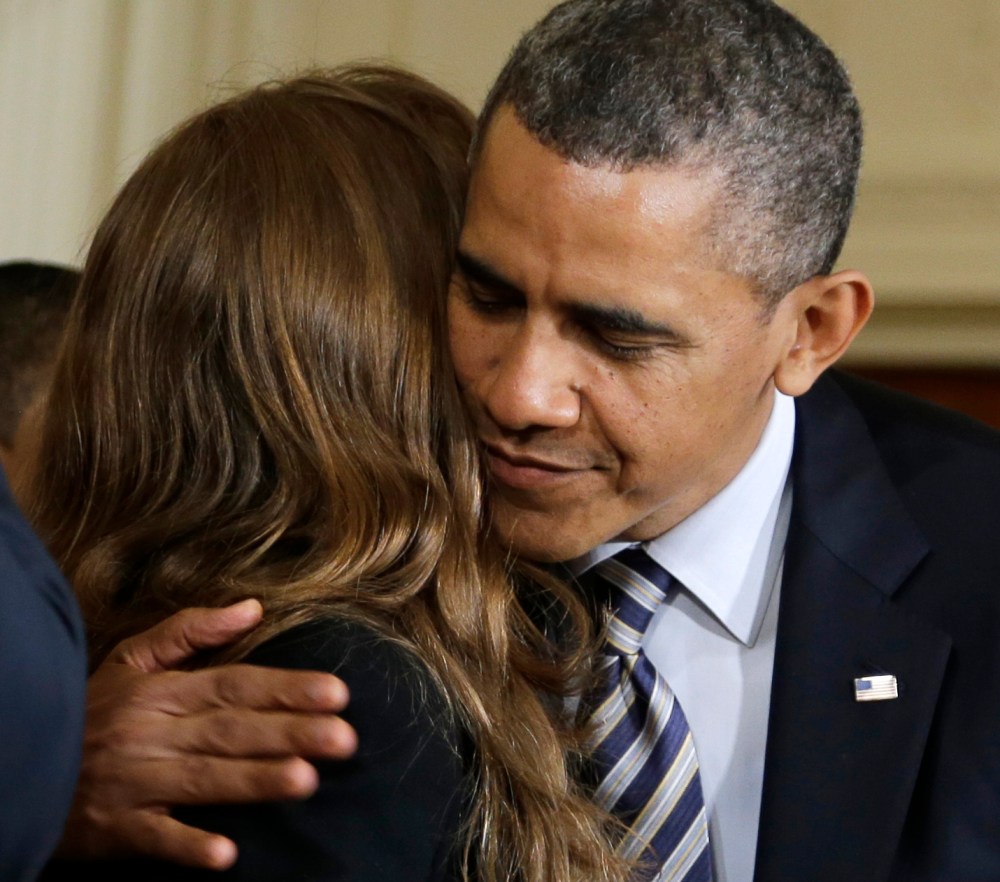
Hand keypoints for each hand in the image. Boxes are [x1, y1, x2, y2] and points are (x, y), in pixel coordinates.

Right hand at [57, 600, 356, 868]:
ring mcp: (135, 781)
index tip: (337, 693)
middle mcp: (153, 732)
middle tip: (344, 739)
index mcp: (163, 691)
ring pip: (203, 779)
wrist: (24, 760)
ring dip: (254, 781)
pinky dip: (187, 845)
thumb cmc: (91, 710)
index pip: (236, 685)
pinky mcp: (116, 828)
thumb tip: (252, 607)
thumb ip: (191, 630)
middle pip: (231, 730)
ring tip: (305, 782)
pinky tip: (226, 854)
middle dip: (289, 733)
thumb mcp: (132, 659)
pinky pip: (154, 837)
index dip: (286, 689)